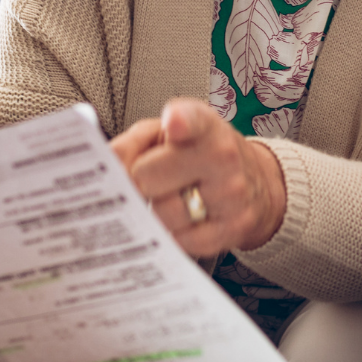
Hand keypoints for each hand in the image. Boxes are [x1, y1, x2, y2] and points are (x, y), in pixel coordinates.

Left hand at [110, 98, 286, 256]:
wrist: (257, 185)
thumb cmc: (201, 156)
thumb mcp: (168, 134)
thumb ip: (133, 142)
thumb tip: (104, 164)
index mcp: (203, 126)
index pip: (192, 120)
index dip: (181, 122)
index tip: (174, 124)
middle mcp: (222, 156)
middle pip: (148, 176)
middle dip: (141, 181)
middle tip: (153, 179)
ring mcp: (230, 194)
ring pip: (161, 214)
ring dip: (156, 212)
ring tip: (172, 198)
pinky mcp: (232, 229)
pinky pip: (179, 241)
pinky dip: (173, 235)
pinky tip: (185, 219)